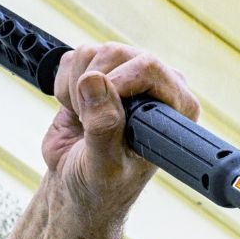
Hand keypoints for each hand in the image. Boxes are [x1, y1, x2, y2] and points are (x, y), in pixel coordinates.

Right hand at [43, 43, 199, 217]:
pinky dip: (64, 86)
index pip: (149, 68)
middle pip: (116, 53)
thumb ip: (103, 127)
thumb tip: (93, 81)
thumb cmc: (101, 185)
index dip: (117, 84)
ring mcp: (126, 74)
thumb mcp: (104, 166)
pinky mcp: (98, 72)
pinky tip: (76, 111)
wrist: (76, 185)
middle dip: (91, 89)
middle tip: (88, 124)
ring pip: (89, 54)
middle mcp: (157, 85)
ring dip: (75, 90)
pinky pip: (72, 58)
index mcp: (175, 108)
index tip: (98, 118)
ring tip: (84, 122)